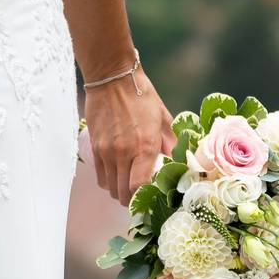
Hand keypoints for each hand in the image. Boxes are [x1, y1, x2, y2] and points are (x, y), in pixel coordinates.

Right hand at [84, 69, 176, 206]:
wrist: (112, 79)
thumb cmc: (142, 97)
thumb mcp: (164, 119)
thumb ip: (173, 144)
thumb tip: (183, 162)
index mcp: (146, 146)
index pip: (140, 186)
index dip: (145, 197)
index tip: (153, 198)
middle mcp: (124, 152)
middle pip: (124, 192)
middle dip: (133, 200)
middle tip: (143, 197)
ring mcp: (106, 151)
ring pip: (111, 188)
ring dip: (121, 192)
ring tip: (130, 186)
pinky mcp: (94, 147)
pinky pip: (100, 176)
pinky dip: (109, 182)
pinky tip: (119, 175)